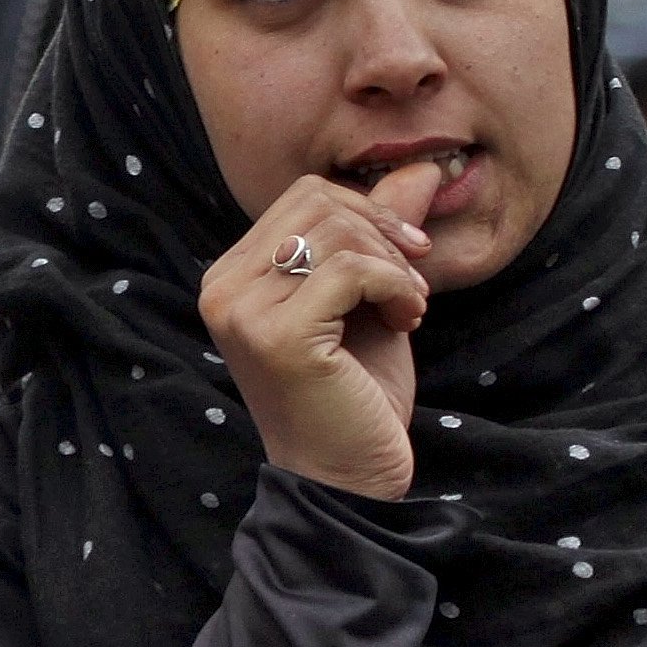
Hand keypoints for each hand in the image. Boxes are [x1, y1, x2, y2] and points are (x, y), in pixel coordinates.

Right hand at [198, 161, 443, 501]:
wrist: (349, 480)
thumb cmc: (355, 397)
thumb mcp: (371, 301)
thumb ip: (381, 236)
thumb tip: (423, 166)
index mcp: (232, 277)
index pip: (303, 197)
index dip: (367, 213)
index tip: (408, 259)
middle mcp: (223, 289)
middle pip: (318, 201)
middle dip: (384, 233)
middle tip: (414, 285)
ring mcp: (242, 312)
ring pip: (336, 231)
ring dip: (395, 266)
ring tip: (411, 309)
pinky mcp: (277, 336)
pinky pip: (351, 269)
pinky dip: (396, 287)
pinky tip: (408, 321)